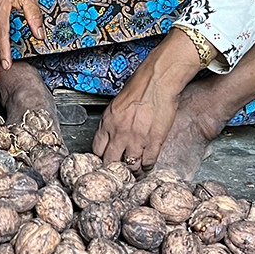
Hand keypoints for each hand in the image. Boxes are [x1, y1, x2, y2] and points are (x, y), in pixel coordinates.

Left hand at [92, 32, 200, 166]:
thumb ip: (112, 122)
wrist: (158, 80)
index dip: (100, 159)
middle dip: (114, 169)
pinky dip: (147, 166)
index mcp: (107, 122)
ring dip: (133, 171)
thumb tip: (111, 136)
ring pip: (130, 166)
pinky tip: (147, 166)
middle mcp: (119, 132)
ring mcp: (137, 138)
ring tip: (134, 172)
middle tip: (119, 172)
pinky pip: (149, 161)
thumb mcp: (117, 104)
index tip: (105, 161)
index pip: (97, 150)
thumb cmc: (139, 86)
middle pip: (111, 162)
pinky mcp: (154, 140)